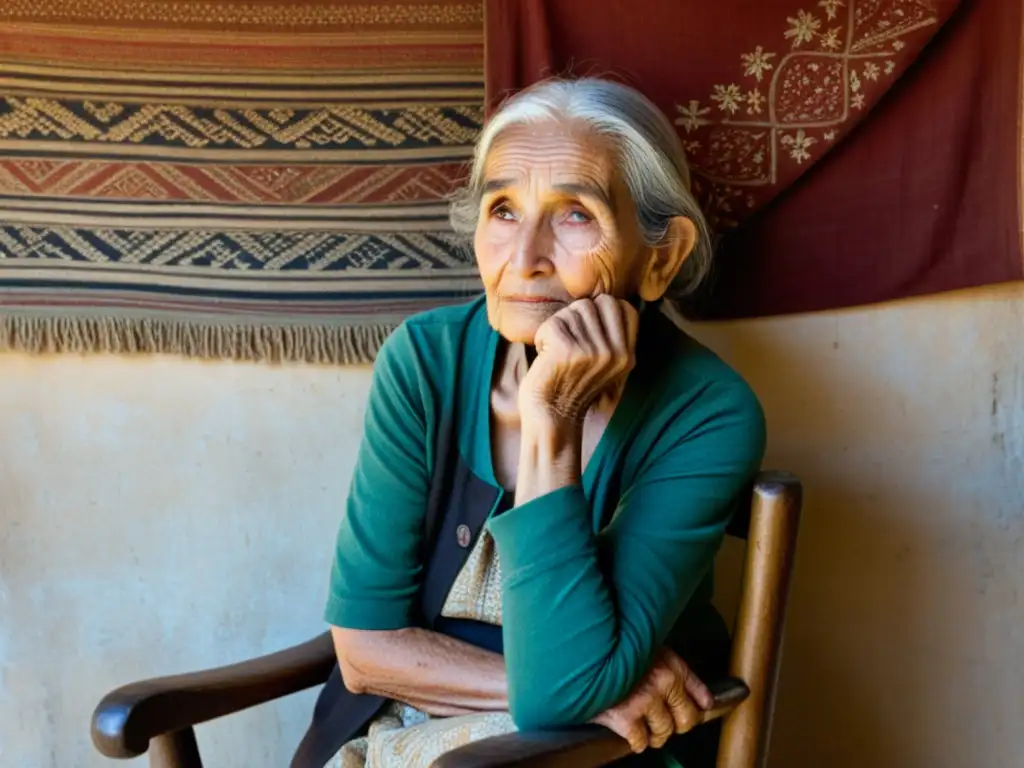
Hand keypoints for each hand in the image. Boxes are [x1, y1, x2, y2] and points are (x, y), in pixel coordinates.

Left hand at [519, 295, 638, 423]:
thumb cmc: (571, 385)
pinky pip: (552, 323)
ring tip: (556, 352)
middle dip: (575, 317)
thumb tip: (604, 299)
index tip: (585, 332)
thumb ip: (610, 334)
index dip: (600, 311)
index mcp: (627, 355)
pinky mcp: (568, 351)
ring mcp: (592, 352)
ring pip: (572, 311)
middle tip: (567, 341)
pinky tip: (545, 356)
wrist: (552, 418)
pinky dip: (542, 337)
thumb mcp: (604, 363)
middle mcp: (614, 353)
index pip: (622, 306)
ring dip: (557, 328)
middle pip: (595, 304)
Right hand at [592, 648, 713, 753]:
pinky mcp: (626, 717)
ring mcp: (646, 700)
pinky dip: (635, 740)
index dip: (699, 705)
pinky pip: (640, 741)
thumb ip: (660, 663)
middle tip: (664, 721)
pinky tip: (629, 732)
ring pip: (664, 732)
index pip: (701, 693)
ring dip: (654, 734)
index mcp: (670, 663)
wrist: (580, 654)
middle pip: (687, 719)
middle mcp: (664, 681)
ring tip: (644, 727)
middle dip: (676, 724)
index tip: (698, 709)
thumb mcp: (642, 646)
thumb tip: (679, 688)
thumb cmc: (610, 649)